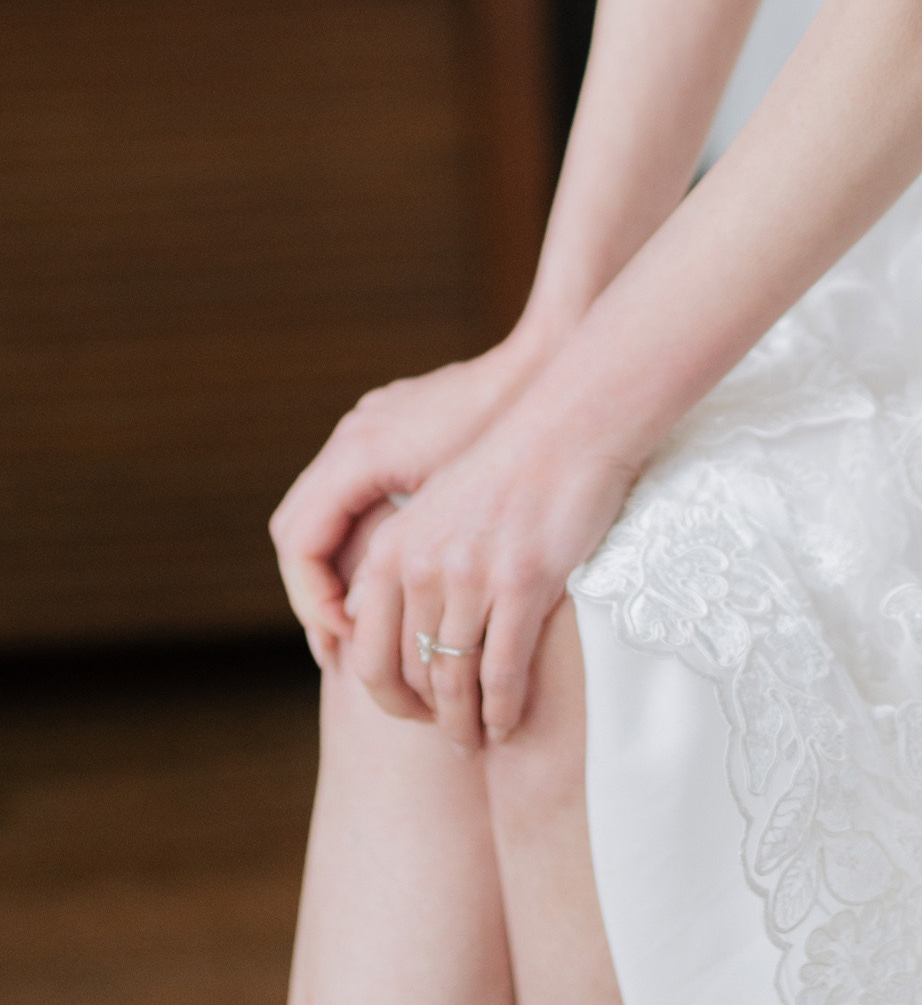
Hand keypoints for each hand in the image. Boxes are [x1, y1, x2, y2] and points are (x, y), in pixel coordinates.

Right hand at [269, 335, 556, 667]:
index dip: (313, 599)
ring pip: (320, 512)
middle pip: (296, 529)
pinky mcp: (391, 429)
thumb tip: (363, 618)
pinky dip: (356, 536)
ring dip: (333, 566)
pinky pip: (349, 492)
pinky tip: (392, 572)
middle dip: (313, 589)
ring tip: (361, 622)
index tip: (344, 638)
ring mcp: (367, 427)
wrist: (543, 362)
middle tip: (339, 643)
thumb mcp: (453, 507)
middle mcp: (350, 436)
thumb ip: (401, 556)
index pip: (299, 543)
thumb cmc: (507, 432)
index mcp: (357, 454)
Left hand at [344, 393, 639, 747]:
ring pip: (455, 682)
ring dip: (465, 723)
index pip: (368, 654)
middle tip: (448, 734)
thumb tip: (370, 625)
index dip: (389, 698)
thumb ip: (400, 563)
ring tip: (478, 739)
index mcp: (392, 550)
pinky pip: (503, 673)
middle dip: (426, 717)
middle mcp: (422, 568)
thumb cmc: (508, 466)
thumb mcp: (432, 507)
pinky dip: (503, 710)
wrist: (569, 425)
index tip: (413, 711)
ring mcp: (471, 578)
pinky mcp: (522, 585)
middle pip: (410, 676)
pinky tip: (509, 723)